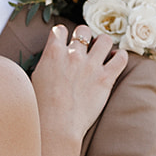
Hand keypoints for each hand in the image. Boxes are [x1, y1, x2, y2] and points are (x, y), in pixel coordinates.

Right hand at [31, 24, 126, 142]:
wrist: (56, 125)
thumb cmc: (41, 108)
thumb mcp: (34, 80)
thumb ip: (45, 64)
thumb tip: (48, 62)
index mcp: (53, 53)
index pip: (59, 30)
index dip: (62, 35)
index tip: (64, 42)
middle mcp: (73, 54)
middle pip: (83, 30)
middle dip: (84, 36)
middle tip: (84, 48)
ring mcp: (91, 65)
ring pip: (105, 40)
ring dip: (103, 44)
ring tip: (102, 53)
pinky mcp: (105, 78)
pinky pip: (121, 58)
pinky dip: (120, 57)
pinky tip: (114, 62)